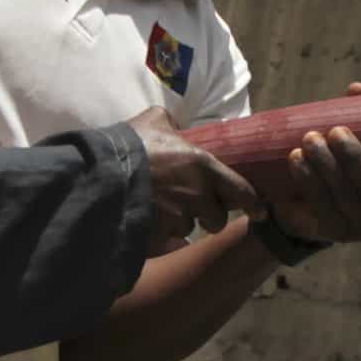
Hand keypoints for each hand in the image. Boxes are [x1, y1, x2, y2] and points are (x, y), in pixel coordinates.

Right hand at [125, 109, 259, 249]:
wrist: (101, 173)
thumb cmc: (130, 144)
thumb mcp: (154, 120)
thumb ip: (170, 123)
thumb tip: (172, 123)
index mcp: (203, 166)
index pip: (241, 191)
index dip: (252, 204)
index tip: (259, 212)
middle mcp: (197, 195)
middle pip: (216, 220)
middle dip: (208, 217)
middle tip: (192, 208)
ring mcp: (178, 218)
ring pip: (188, 229)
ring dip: (180, 224)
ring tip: (160, 210)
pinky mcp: (160, 235)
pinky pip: (167, 239)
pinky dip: (159, 233)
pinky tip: (146, 220)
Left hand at [265, 85, 360, 247]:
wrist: (318, 203)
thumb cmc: (349, 163)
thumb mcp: (360, 141)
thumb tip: (357, 89)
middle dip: (352, 157)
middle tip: (334, 132)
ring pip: (343, 195)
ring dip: (325, 165)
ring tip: (309, 139)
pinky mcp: (335, 232)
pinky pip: (321, 205)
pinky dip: (308, 180)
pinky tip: (296, 160)